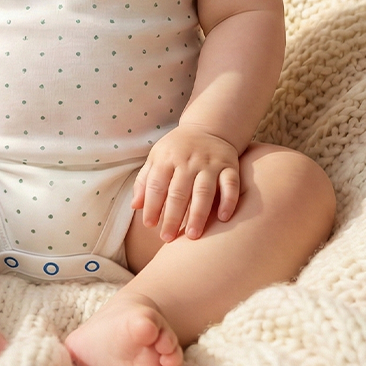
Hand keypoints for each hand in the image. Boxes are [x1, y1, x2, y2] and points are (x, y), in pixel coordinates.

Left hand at [131, 124, 240, 241]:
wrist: (208, 128)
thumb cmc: (177, 149)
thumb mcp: (156, 157)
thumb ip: (145, 181)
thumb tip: (135, 206)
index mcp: (167, 158)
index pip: (157, 185)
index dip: (152, 205)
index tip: (150, 225)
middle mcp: (189, 160)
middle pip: (179, 192)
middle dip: (173, 217)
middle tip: (168, 238)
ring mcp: (210, 163)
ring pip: (204, 191)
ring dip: (198, 214)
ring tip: (193, 235)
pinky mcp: (229, 166)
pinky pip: (231, 184)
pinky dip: (228, 201)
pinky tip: (222, 218)